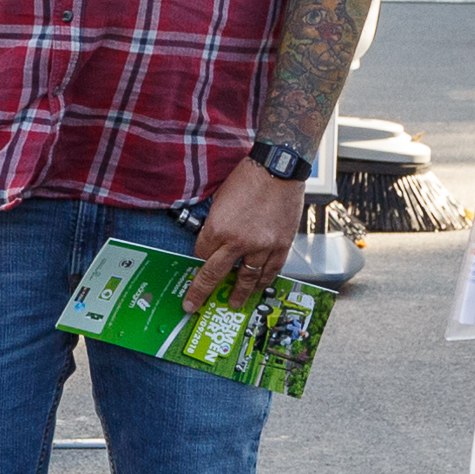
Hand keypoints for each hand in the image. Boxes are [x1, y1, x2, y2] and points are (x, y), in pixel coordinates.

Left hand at [185, 161, 304, 312]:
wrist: (278, 168)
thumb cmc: (247, 178)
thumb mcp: (220, 199)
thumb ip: (216, 223)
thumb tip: (212, 239)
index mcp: (218, 228)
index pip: (201, 255)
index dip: (199, 259)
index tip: (199, 263)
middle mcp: (238, 242)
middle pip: (215, 274)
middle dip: (201, 292)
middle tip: (193, 305)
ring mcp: (262, 246)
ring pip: (247, 278)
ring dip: (239, 293)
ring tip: (234, 303)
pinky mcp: (281, 245)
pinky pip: (271, 270)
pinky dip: (263, 281)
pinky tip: (258, 287)